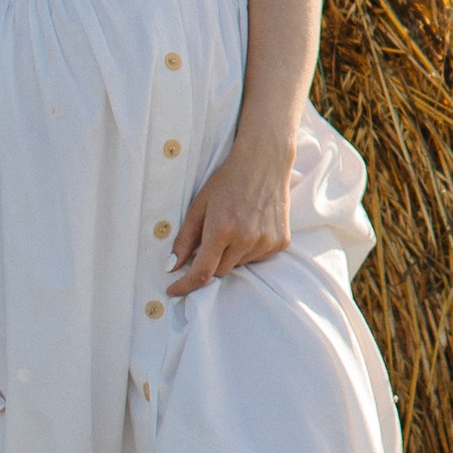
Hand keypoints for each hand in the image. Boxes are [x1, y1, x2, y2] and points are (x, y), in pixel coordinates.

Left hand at [167, 139, 292, 296]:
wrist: (264, 162)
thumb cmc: (227, 181)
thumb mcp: (199, 205)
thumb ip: (184, 239)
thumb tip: (171, 267)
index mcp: (222, 229)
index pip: (202, 272)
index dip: (185, 286)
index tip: (173, 290)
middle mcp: (246, 239)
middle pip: (219, 272)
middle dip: (209, 262)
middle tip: (209, 240)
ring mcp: (266, 242)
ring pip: (238, 265)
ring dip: (230, 255)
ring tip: (234, 226)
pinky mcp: (280, 242)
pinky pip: (257, 258)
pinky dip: (248, 250)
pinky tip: (250, 227)